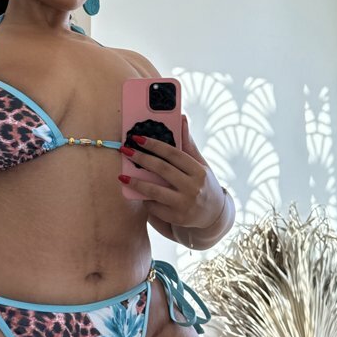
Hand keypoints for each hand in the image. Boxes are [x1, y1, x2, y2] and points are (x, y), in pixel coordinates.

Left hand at [120, 114, 225, 230]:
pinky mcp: (177, 218)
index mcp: (199, 171)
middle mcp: (193, 187)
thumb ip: (188, 144)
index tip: (138, 138)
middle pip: (162, 170)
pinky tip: (137, 193)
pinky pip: (155, 207)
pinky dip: (145, 199)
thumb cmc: (203, 184)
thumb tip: (182, 119)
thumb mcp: (201, 165)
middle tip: (125, 151)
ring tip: (122, 176)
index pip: (174, 154)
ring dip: (136, 183)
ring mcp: (184, 204)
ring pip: (155, 191)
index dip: (154, 145)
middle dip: (141, 159)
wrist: (214, 216)